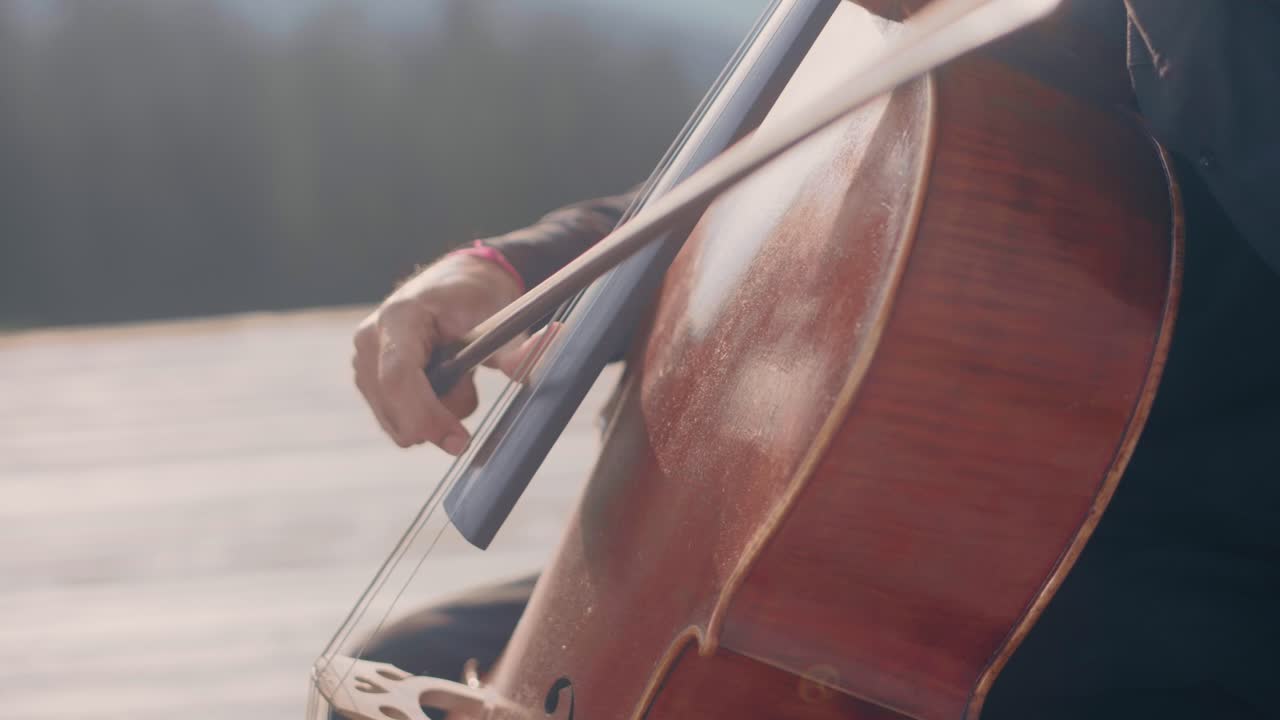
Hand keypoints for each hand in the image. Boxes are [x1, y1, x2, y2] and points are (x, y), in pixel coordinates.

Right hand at [353, 253, 534, 452]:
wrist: (459, 284)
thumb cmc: (478, 299)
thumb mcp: (504, 321)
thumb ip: (516, 349)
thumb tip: (539, 356)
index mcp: (400, 316)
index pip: (399, 377)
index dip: (426, 415)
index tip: (461, 441)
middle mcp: (370, 339)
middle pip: (395, 409)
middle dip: (437, 418)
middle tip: (471, 390)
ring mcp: (363, 361)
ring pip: (396, 422)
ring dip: (433, 414)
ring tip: (455, 377)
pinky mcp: (367, 379)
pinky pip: (395, 421)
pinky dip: (424, 413)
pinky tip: (440, 384)